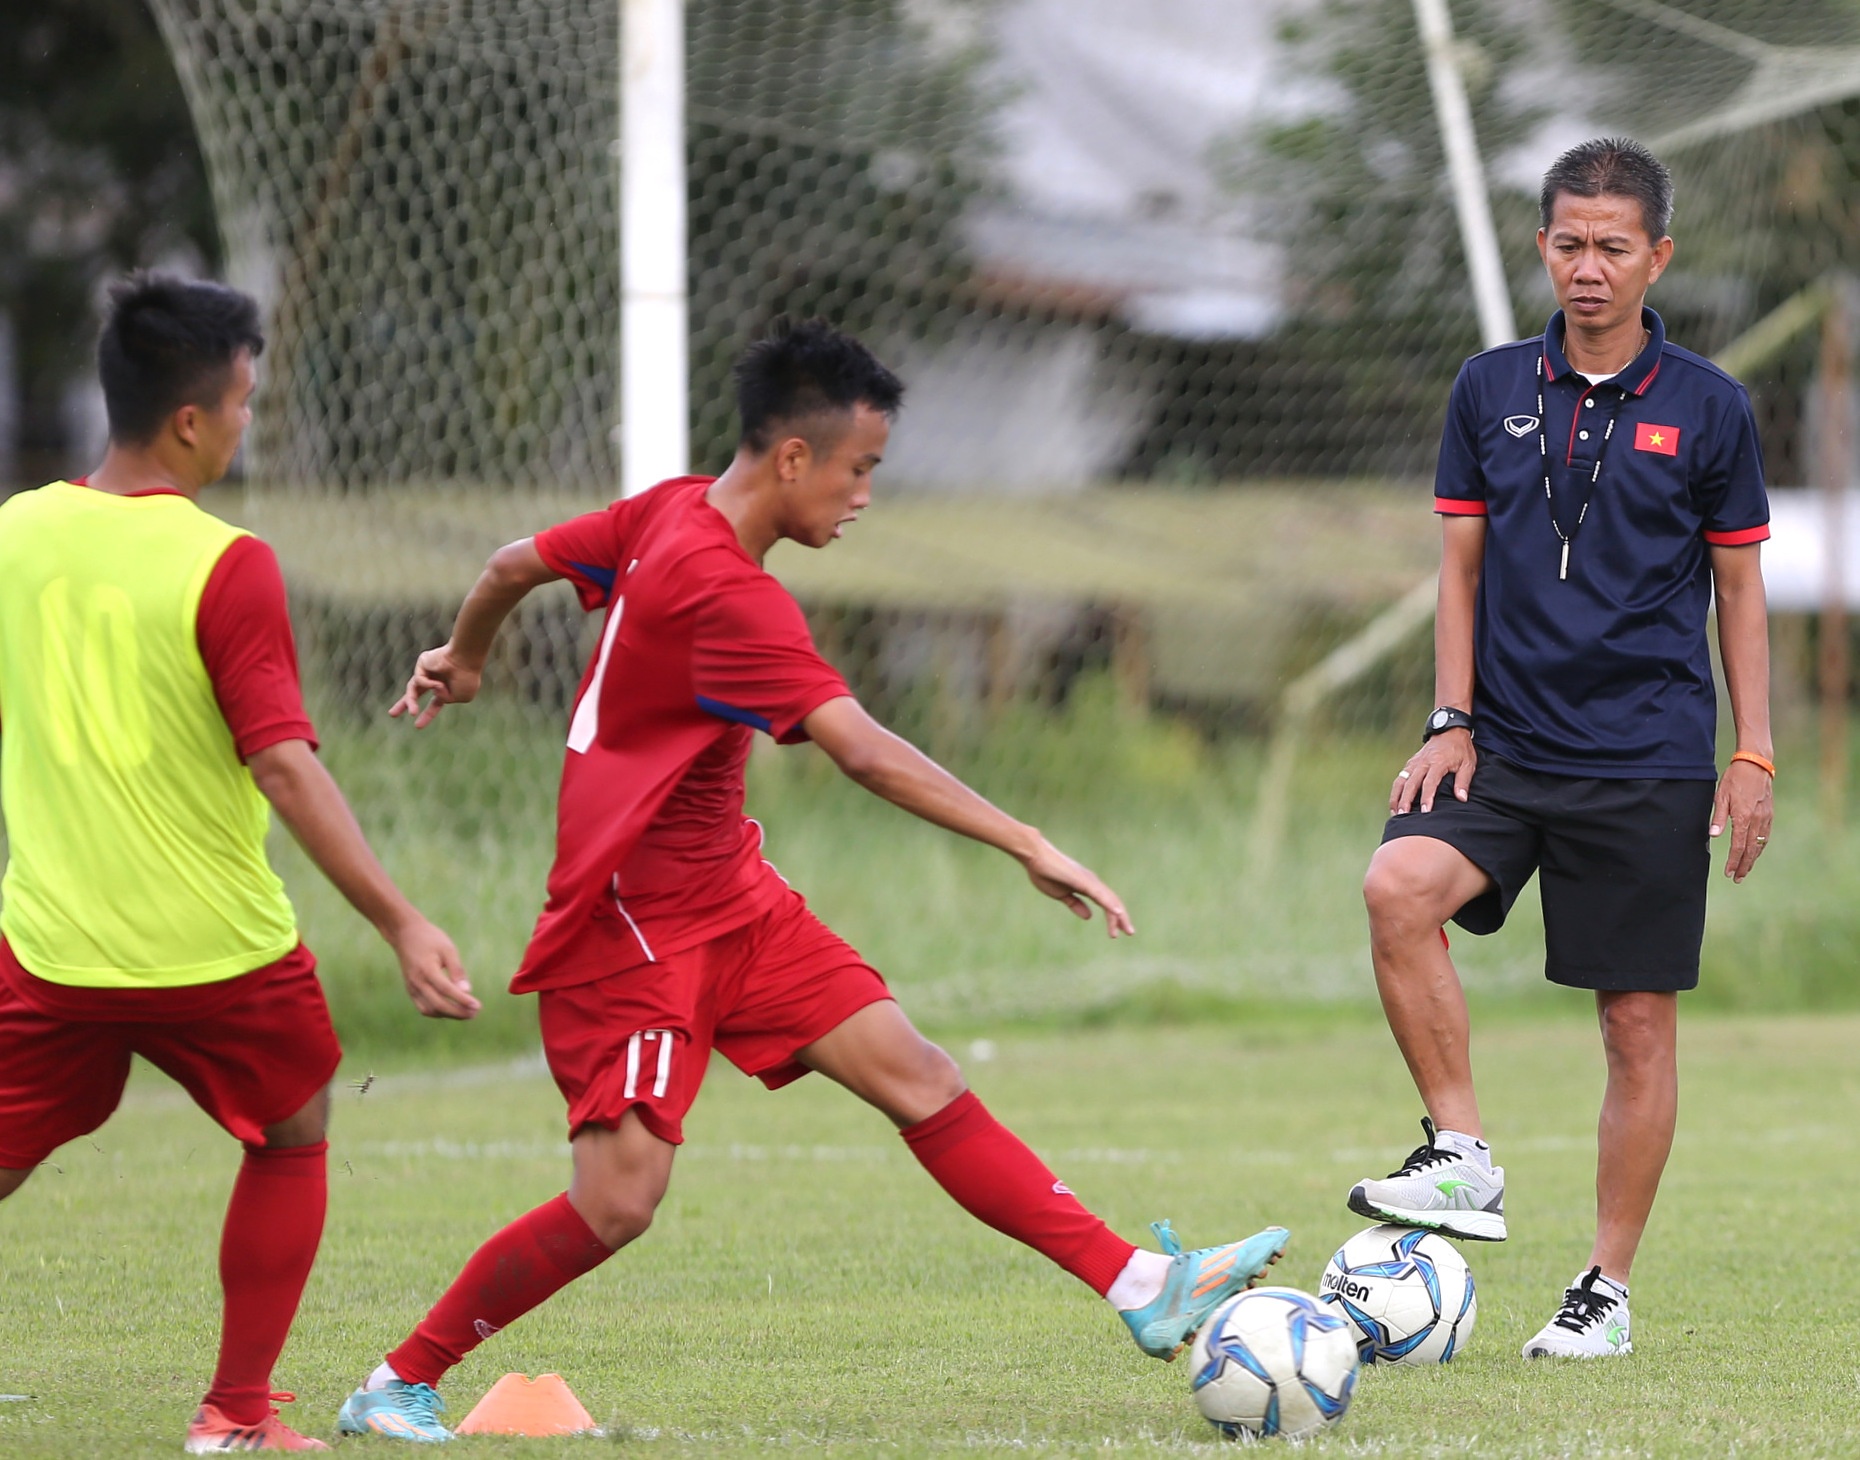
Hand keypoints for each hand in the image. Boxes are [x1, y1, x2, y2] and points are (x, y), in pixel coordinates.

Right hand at [388, 915, 480, 1018]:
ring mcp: (411, 988)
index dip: (462, 1000)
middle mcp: (417, 982)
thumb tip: (467, 991)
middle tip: (475, 1012)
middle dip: (458, 1012)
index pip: (446, 990)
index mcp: (426, 970)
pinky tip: (452, 1009)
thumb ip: (457, 970)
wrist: (405, 934)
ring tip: (467, 1012)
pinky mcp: (410, 990)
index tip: (477, 1006)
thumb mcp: (448, 949)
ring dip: (449, 1014)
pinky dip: (438, 1012)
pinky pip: (424, 1007)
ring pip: (430, 1010)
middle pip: (438, 1004)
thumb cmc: (430, 939)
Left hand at [389, 644, 482, 727]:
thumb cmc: (466, 677)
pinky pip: (419, 680)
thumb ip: (446, 700)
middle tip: (392, 714)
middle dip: (405, 704)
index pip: (434, 704)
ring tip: (412, 713)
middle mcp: (434, 680)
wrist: (465, 659)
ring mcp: (427, 670)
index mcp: (446, 689)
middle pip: (415, 693)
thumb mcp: (462, 697)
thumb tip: (433, 692)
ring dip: (410, 702)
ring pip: (412, 688)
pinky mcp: (422, 662)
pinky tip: (438, 684)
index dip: (427, 715)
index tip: (417, 726)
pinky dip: (429, 685)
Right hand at [1019, 837, 1134, 937]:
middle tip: (1130, 933)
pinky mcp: (1082, 880)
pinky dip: (1109, 904)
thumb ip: (1075, 904)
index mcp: (1087, 886)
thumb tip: (1089, 916)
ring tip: (1126, 929)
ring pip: (1109, 899)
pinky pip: (1099, 894)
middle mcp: (1092, 882)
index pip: (1105, 903)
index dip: (1113, 917)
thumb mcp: (1062, 895)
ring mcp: (1088, 880)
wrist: (1035, 857)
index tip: (1116, 933)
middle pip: (1112, 902)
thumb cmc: (1045, 873)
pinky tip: (1117, 913)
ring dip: (1118, 915)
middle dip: (1121, 918)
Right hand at [1391, 728, 1475, 814]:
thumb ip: (1463, 781)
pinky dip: (1396, 791)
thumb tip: (1461, 798)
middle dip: (1406, 800)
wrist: (1449, 731)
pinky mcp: (1410, 763)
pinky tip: (1396, 803)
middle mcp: (1423, 763)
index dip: (1427, 797)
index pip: (1429, 783)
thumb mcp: (1468, 764)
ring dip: (1396, 797)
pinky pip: (1400, 778)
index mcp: (1438, 763)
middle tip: (1403, 816)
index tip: (1425, 811)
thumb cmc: (1460, 749)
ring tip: (1395, 813)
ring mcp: (1414, 763)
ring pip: (1401, 781)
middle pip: (1410, 784)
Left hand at [1710, 758, 1772, 882]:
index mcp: (1744, 817)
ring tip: (1746, 870)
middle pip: (1751, 850)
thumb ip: (1718, 817)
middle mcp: (1757, 820)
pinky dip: (1760, 847)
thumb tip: (1713, 835)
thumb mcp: (1721, 796)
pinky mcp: (1770, 814)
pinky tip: (1755, 852)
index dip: (1733, 861)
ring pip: (1760, 845)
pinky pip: (1766, 836)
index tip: (1729, 873)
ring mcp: (1765, 818)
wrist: (1755, 765)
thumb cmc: (1735, 779)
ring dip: (1752, 859)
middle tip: (1738, 879)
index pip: (1738, 846)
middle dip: (1744, 866)